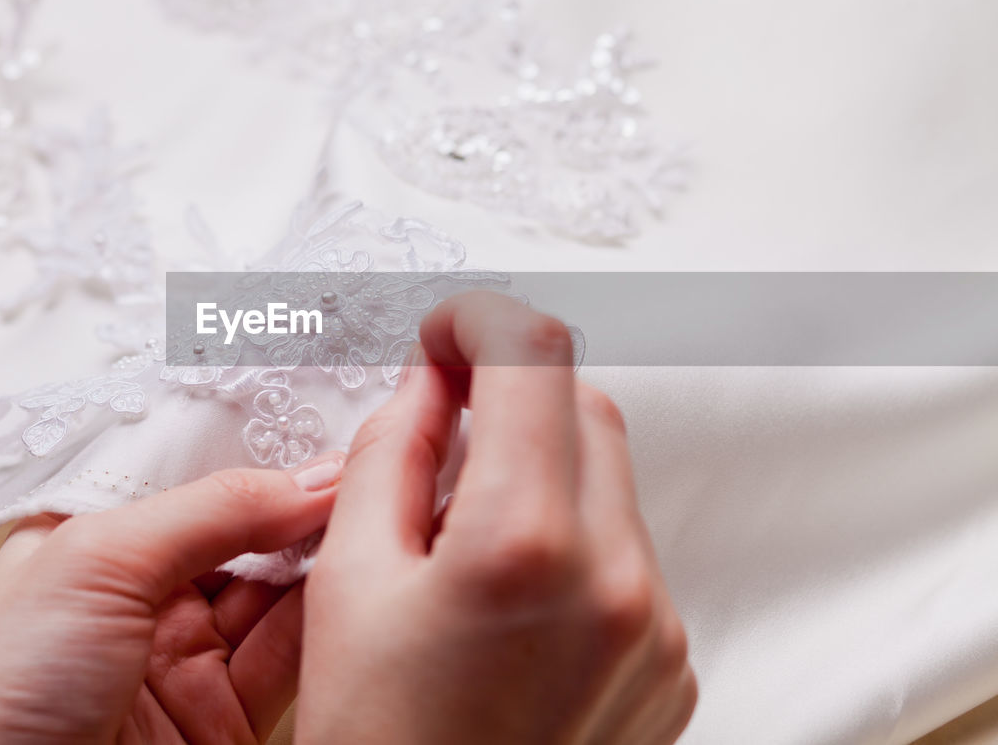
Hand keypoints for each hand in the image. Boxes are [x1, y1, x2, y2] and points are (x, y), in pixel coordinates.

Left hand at [0, 455, 344, 744]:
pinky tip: (357, 573)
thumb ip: (208, 510)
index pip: (192, 472)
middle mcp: (145, 591)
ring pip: (280, 585)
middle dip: (304, 494)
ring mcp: (188, 654)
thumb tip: (307, 477)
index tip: (321, 416)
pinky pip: (293, 652)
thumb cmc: (0, 696)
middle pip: (246, 526)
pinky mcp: (227, 715)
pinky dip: (330, 615)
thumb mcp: (95, 562)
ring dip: (325, 549)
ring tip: (375, 504)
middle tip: (367, 459)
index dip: (256, 445)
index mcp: (95, 540)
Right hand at [297, 292, 695, 743]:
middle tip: (444, 423)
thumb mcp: (350, 581)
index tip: (444, 332)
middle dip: (513, 393)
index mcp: (525, 545)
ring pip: (609, 478)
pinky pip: (626, 550)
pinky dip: (572, 535)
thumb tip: (430, 382)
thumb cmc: (380, 741)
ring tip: (465, 535)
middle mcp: (618, 579)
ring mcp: (657, 626)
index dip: (480, 318)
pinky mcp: (670, 661)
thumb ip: (393, 453)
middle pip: (584, 406)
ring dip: (541, 468)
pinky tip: (509, 593)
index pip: (534, 355)